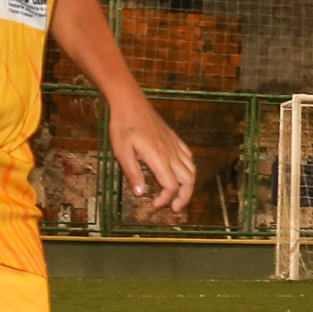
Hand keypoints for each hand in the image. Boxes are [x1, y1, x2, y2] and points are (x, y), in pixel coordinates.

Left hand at [108, 96, 197, 218]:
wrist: (130, 102)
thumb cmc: (123, 125)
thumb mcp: (121, 151)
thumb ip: (132, 174)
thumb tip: (141, 194)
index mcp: (158, 158)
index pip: (171, 186)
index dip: (166, 200)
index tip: (154, 205)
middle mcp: (171, 153)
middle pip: (188, 181)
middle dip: (184, 198)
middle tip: (174, 209)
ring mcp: (174, 145)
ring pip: (191, 170)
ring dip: (188, 186)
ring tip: (179, 196)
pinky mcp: (174, 139)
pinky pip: (188, 157)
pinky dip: (189, 169)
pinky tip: (180, 173)